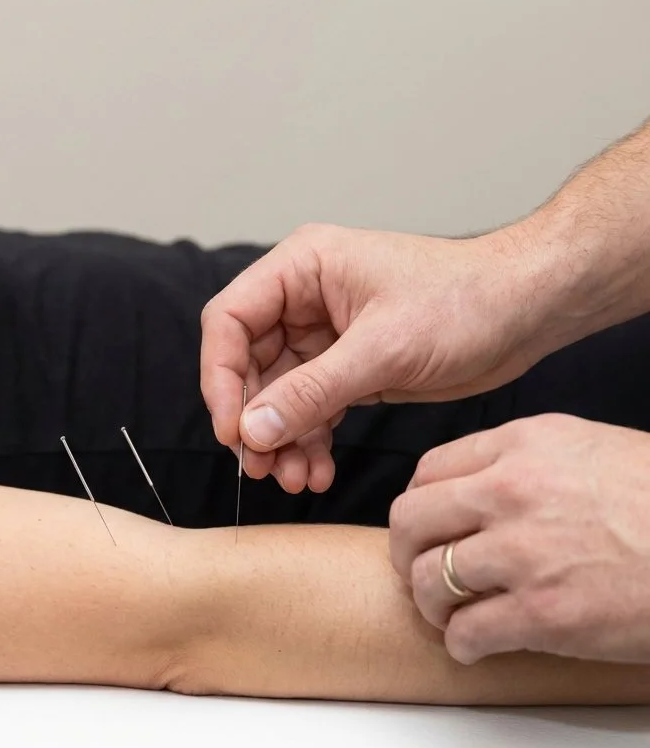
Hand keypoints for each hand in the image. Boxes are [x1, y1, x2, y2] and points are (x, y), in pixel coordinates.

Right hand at [200, 221, 558, 491]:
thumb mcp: (384, 349)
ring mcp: (323, 336)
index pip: (229, 319)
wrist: (527, 311)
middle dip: (253, 420)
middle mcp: (303, 300)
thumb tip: (253, 430)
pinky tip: (318, 471)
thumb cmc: (466, 301)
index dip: (219, 377)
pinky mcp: (346, 369)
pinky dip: (308, 442)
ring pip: (275, 395)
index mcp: (302, 269)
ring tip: (296, 479)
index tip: (232, 430)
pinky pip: (308, 410)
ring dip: (281, 439)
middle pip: (246, 365)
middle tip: (262, 466)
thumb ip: (313, 391)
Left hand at [389, 413, 649, 664]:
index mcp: (523, 444)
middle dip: (408, 553)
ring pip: (429, 580)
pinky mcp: (544, 614)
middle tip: (422, 572)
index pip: (429, 470)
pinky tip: (477, 646)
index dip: (420, 504)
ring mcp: (524, 553)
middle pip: (411, 521)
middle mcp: (512, 491)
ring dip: (432, 604)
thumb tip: (475, 490)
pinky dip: (463, 645)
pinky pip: (466, 632)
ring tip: (452, 614)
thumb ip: (524, 462)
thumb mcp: (590, 450)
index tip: (428, 527)